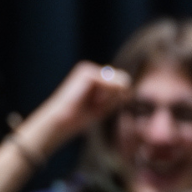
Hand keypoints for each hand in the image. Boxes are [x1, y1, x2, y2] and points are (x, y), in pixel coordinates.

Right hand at [15, 62, 132, 161]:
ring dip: (108, 97)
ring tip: (91, 103)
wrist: (62, 122)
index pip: (120, 84)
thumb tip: (128, 84)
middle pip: (121, 80)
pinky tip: (91, 100)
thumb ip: (117, 95)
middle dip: (113, 97)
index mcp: (94, 78)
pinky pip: (110, 82)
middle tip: (94, 106)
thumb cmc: (80, 117)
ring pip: (117, 80)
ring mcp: (88, 69)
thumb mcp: (104, 107)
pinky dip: (105, 95)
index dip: (116, 98)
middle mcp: (91, 70)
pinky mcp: (87, 72)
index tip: (99, 108)